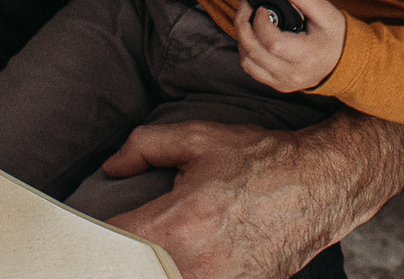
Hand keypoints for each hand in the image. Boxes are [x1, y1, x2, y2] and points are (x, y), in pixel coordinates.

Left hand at [104, 110, 403, 278]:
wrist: (320, 185)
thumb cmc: (259, 159)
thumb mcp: (198, 138)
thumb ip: (144, 147)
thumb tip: (110, 168)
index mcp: (177, 224)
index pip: (111, 246)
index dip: (91, 239)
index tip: (82, 232)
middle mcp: (194, 265)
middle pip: (133, 272)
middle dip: (119, 259)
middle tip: (114, 245)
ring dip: (151, 266)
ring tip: (147, 250)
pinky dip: (180, 271)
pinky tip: (178, 259)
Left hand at [235, 0, 344, 91]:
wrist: (344, 61)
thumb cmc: (335, 36)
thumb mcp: (325, 11)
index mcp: (308, 55)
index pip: (273, 43)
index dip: (260, 22)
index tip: (260, 7)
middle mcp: (294, 73)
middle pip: (254, 53)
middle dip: (242, 25)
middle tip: (246, 7)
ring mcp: (284, 82)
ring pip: (247, 63)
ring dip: (242, 39)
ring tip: (249, 21)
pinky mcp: (277, 85)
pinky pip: (251, 70)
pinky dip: (247, 52)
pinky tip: (254, 37)